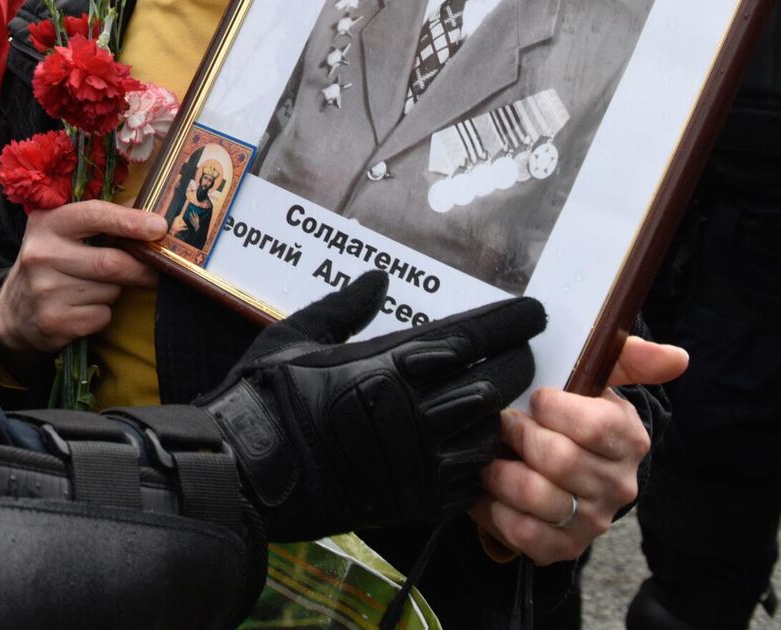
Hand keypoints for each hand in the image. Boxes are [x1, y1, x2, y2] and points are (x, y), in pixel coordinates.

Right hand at [0, 200, 166, 357]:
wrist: (15, 311)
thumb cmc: (51, 263)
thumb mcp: (64, 233)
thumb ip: (103, 219)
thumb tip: (151, 207)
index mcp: (48, 223)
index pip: (94, 215)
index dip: (129, 220)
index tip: (159, 227)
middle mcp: (42, 254)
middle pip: (111, 262)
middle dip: (141, 268)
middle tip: (157, 269)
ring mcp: (45, 290)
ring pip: (110, 292)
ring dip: (116, 291)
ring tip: (97, 287)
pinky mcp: (53, 321)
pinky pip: (101, 317)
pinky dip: (103, 314)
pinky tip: (85, 308)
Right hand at [197, 272, 542, 542]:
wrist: (245, 472)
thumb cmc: (264, 396)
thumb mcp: (297, 334)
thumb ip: (346, 307)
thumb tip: (378, 279)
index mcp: (388, 363)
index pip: (471, 339)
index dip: (508, 325)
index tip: (534, 314)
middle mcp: (412, 410)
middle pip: (493, 385)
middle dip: (517, 365)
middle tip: (526, 353)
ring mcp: (415, 460)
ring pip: (488, 433)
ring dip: (501, 414)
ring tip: (504, 400)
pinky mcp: (411, 501)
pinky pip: (468, 480)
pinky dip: (480, 460)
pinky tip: (478, 446)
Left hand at [470, 334, 686, 563]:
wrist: (563, 463)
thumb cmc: (575, 411)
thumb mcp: (599, 375)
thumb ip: (630, 357)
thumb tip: (678, 357)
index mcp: (630, 440)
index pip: (592, 426)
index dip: (552, 408)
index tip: (536, 398)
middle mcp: (618, 485)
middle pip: (559, 461)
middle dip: (519, 435)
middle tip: (505, 423)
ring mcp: (593, 520)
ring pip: (537, 497)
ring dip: (501, 472)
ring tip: (494, 455)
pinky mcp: (565, 546)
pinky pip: (524, 534)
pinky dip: (497, 510)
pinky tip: (495, 491)